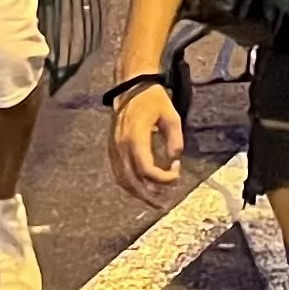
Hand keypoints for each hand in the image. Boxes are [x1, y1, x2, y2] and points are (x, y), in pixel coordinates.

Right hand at [109, 78, 186, 207]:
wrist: (131, 87)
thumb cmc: (153, 101)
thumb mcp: (172, 117)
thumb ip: (175, 140)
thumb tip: (173, 160)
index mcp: (136, 138)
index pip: (146, 169)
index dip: (163, 177)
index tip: (176, 172)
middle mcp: (121, 146)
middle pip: (132, 180)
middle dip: (149, 194)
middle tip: (164, 202)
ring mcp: (114, 149)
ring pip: (123, 180)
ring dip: (138, 193)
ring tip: (153, 201)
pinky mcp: (112, 149)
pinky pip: (118, 173)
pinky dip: (129, 185)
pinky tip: (141, 189)